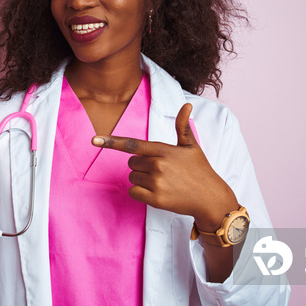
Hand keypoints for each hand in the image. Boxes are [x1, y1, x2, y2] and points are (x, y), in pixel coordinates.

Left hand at [92, 103, 237, 230]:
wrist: (210, 198)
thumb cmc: (200, 170)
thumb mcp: (192, 147)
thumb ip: (182, 127)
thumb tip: (187, 105)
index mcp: (164, 150)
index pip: (132, 144)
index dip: (112, 142)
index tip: (94, 140)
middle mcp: (158, 165)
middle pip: (131, 162)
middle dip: (141, 165)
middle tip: (161, 170)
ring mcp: (156, 183)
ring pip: (132, 177)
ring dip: (142, 179)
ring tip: (162, 181)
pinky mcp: (155, 199)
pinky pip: (134, 192)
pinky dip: (141, 192)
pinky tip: (158, 192)